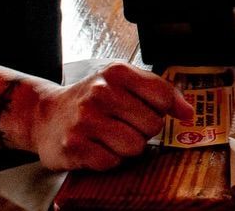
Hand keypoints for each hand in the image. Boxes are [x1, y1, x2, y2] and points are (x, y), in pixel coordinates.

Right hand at [27, 63, 192, 170]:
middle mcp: (100, 92)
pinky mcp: (74, 146)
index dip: (167, 109)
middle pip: (152, 125)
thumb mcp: (122, 82)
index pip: (163, 96)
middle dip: (143, 130)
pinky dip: (108, 159)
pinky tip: (96, 146)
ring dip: (126, 147)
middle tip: (124, 124)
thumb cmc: (92, 99)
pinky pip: (112, 162)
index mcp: (116, 72)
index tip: (164, 113)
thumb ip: (158, 91)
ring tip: (110, 136)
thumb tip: (188, 112)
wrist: (45, 114)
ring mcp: (85, 120)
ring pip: (135, 147)